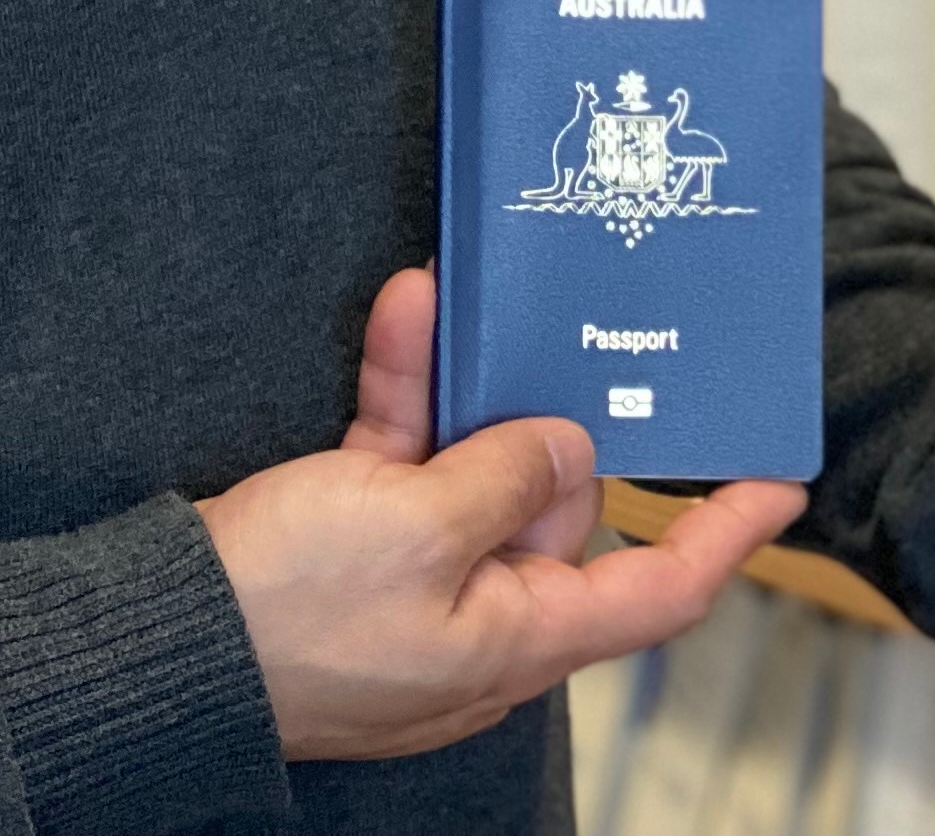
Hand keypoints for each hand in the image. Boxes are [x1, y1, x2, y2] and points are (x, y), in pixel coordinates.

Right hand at [194, 267, 806, 759]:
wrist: (157, 636)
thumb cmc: (293, 609)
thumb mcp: (418, 528)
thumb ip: (506, 478)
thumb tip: (568, 452)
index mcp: (517, 636)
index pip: (656, 592)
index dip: (723, 536)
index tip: (777, 481)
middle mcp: (478, 612)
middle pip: (555, 508)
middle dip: (548, 420)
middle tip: (554, 333)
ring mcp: (413, 578)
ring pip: (470, 465)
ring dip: (461, 382)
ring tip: (450, 298)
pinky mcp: (351, 545)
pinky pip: (398, 458)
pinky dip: (401, 390)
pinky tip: (400, 312)